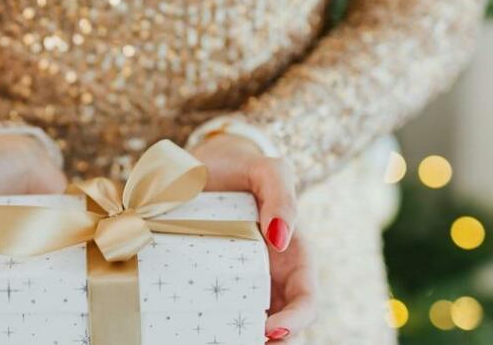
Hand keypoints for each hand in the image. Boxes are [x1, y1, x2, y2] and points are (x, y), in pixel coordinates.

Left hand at [191, 134, 317, 343]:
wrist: (205, 167)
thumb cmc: (245, 168)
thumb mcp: (270, 170)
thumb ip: (282, 195)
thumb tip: (281, 238)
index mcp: (295, 258)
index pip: (306, 300)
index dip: (295, 321)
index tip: (269, 330)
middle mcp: (270, 278)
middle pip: (278, 327)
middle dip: (267, 342)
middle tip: (239, 344)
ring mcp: (240, 284)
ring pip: (244, 326)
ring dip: (235, 339)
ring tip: (212, 341)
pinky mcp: (209, 283)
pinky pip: (212, 311)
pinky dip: (207, 325)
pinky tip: (187, 329)